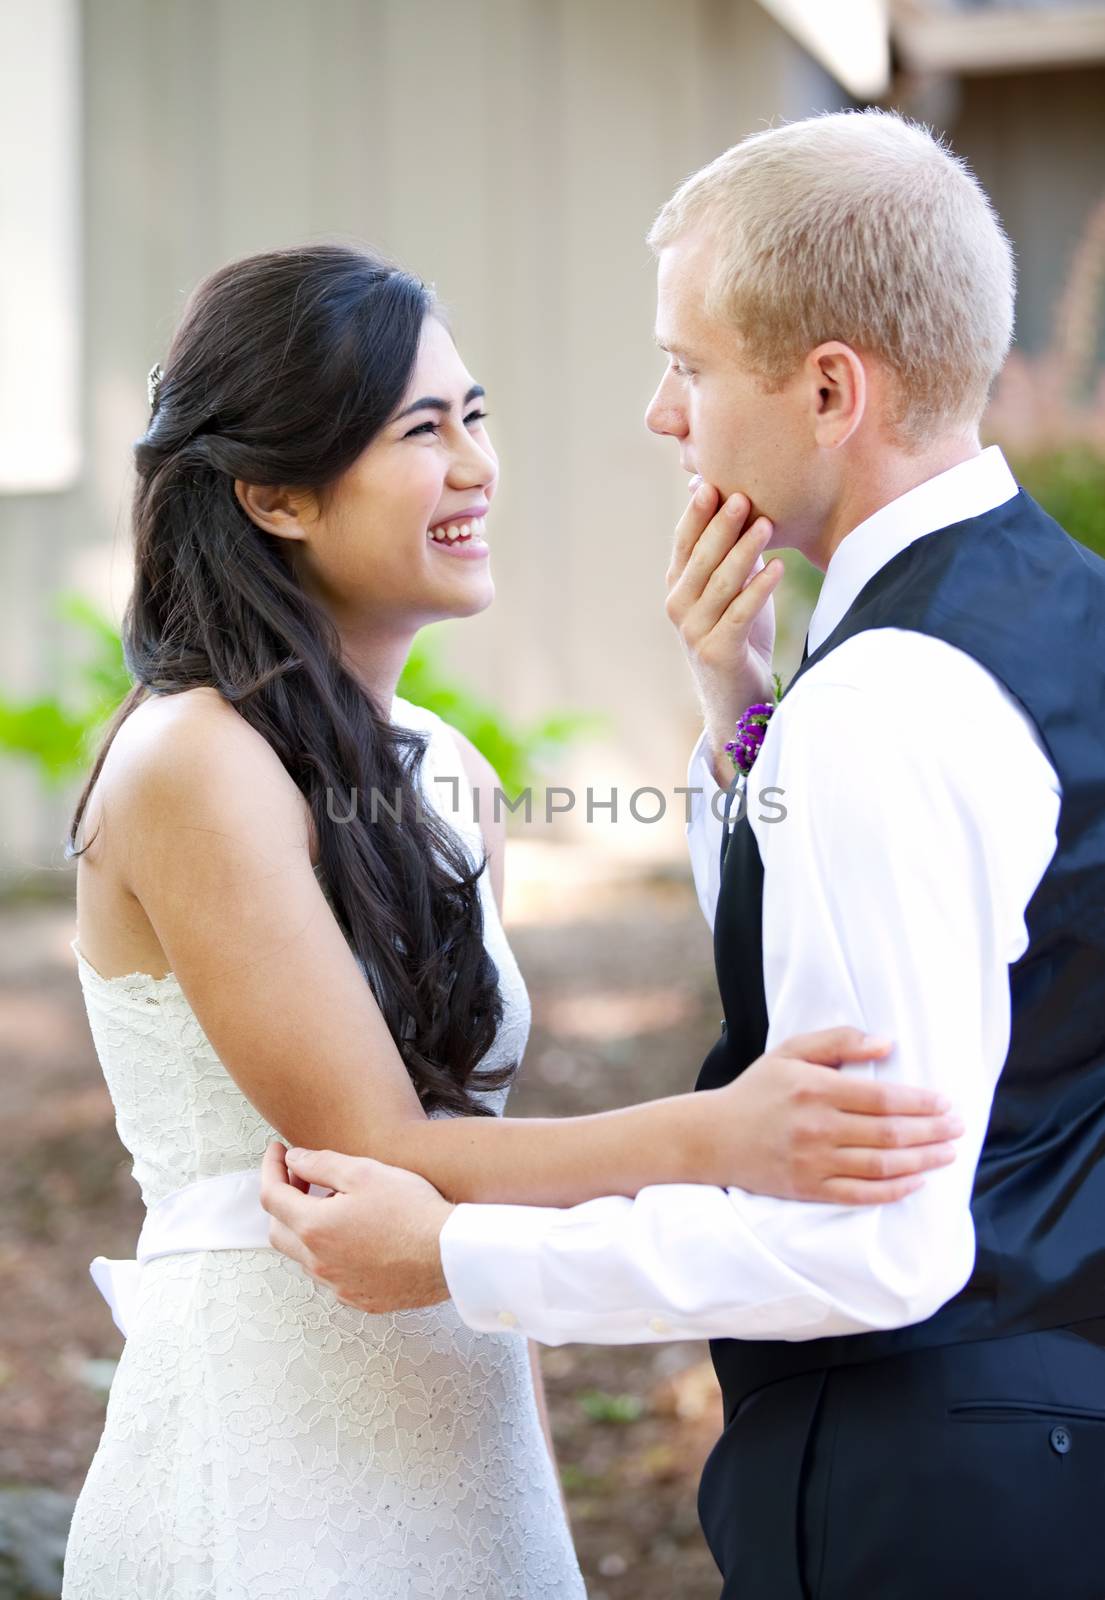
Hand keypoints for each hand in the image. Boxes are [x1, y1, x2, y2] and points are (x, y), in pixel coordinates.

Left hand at [259, 1140, 454, 1312]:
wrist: (450, 1255)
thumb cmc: (412, 1211)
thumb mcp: (364, 1172)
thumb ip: (321, 1164)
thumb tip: (294, 1160)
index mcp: (314, 1228)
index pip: (271, 1197)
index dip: (271, 1169)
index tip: (277, 1152)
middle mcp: (318, 1263)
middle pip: (279, 1230)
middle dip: (283, 1200)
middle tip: (301, 1176)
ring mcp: (338, 1286)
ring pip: (305, 1255)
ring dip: (308, 1227)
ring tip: (337, 1202)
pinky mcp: (360, 1299)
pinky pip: (331, 1274)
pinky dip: (331, 1250)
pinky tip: (357, 1233)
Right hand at [666, 482, 784, 787]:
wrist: (739, 700)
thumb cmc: (739, 637)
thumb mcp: (732, 591)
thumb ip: (730, 554)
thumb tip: (734, 500)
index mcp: (678, 588)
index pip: (683, 544)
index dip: (695, 514)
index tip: (711, 483)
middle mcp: (679, 608)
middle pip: (700, 559)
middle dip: (720, 526)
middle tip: (741, 496)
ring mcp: (694, 632)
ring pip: (720, 583)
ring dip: (745, 551)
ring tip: (767, 524)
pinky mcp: (718, 652)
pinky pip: (740, 613)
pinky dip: (760, 589)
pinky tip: (779, 567)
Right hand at [708, 1027, 964, 1203]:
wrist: (714, 1137)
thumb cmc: (757, 1090)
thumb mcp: (791, 1052)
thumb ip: (838, 1041)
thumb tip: (887, 1043)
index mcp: (815, 1089)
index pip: (882, 1097)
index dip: (920, 1102)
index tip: (945, 1102)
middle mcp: (817, 1127)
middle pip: (889, 1133)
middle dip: (932, 1131)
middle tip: (958, 1127)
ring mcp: (813, 1162)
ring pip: (881, 1165)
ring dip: (922, 1160)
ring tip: (948, 1153)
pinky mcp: (809, 1189)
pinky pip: (861, 1195)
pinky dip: (893, 1190)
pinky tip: (916, 1182)